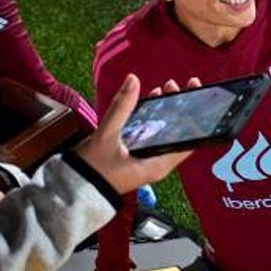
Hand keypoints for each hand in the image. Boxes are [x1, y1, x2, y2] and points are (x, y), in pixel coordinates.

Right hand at [74, 74, 199, 194]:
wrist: (73, 190)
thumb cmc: (91, 170)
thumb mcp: (106, 136)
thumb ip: (121, 108)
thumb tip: (133, 80)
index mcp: (157, 165)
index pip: (188, 140)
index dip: (196, 116)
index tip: (196, 93)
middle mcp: (156, 165)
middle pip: (177, 133)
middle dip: (178, 108)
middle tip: (177, 86)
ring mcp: (147, 161)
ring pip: (164, 133)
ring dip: (165, 111)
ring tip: (164, 89)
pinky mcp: (137, 157)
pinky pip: (151, 136)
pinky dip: (152, 119)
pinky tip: (150, 102)